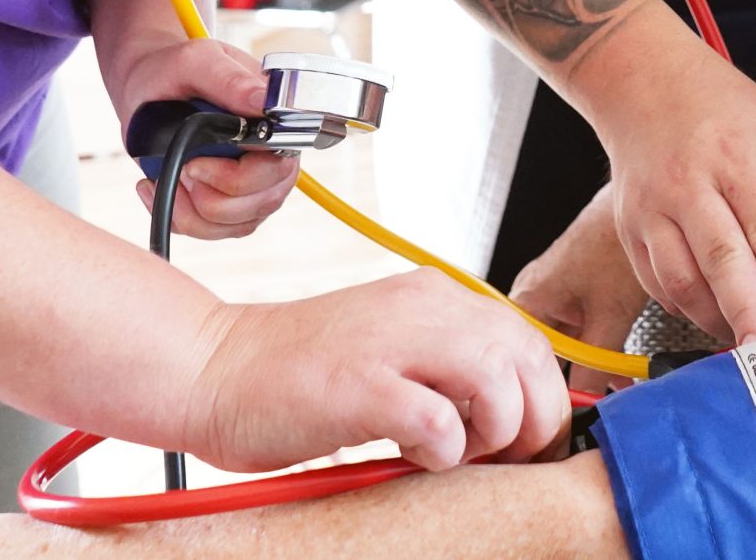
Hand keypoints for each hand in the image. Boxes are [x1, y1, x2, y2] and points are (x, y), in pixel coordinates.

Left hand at [116, 34, 299, 239]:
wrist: (150, 87)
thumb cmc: (177, 71)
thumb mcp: (197, 62)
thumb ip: (228, 80)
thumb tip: (261, 100)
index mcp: (275, 125)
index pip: (276, 171)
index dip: (236, 179)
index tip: (194, 164)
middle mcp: (271, 159)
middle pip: (257, 205)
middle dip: (208, 195)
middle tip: (181, 165)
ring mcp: (252, 187)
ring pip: (233, 225)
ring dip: (189, 208)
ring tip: (168, 174)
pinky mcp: (228, 206)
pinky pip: (209, 232)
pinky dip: (177, 217)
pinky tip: (157, 187)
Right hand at [187, 270, 571, 472]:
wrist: (215, 369)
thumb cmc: (299, 375)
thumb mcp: (393, 349)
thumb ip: (447, 365)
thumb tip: (514, 414)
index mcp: (433, 297)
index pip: (530, 340)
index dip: (541, 398)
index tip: (525, 442)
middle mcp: (421, 306)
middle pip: (528, 357)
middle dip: (531, 421)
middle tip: (499, 457)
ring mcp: (390, 342)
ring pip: (497, 380)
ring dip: (492, 432)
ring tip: (456, 453)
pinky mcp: (359, 385)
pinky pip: (439, 420)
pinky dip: (443, 450)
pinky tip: (413, 454)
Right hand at [510, 183, 652, 393]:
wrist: (647, 206)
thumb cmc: (616, 243)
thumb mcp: (609, 315)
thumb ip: (596, 365)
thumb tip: (590, 405)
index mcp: (528, 301)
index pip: (520, 365)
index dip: (545, 397)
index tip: (569, 419)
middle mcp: (533, 298)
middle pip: (542, 360)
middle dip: (570, 385)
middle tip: (596, 408)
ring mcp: (553, 295)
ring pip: (565, 348)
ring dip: (589, 368)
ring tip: (613, 387)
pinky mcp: (575, 293)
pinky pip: (579, 334)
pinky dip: (598, 351)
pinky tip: (621, 366)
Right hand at [585, 15, 755, 343]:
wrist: (640, 78)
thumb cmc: (717, 106)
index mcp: (735, 156)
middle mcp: (688, 184)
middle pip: (721, 259)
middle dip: (750, 314)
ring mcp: (650, 208)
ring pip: (681, 280)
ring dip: (718, 320)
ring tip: (752, 341)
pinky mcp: (628, 229)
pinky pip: (657, 283)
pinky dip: (687, 308)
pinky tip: (715, 316)